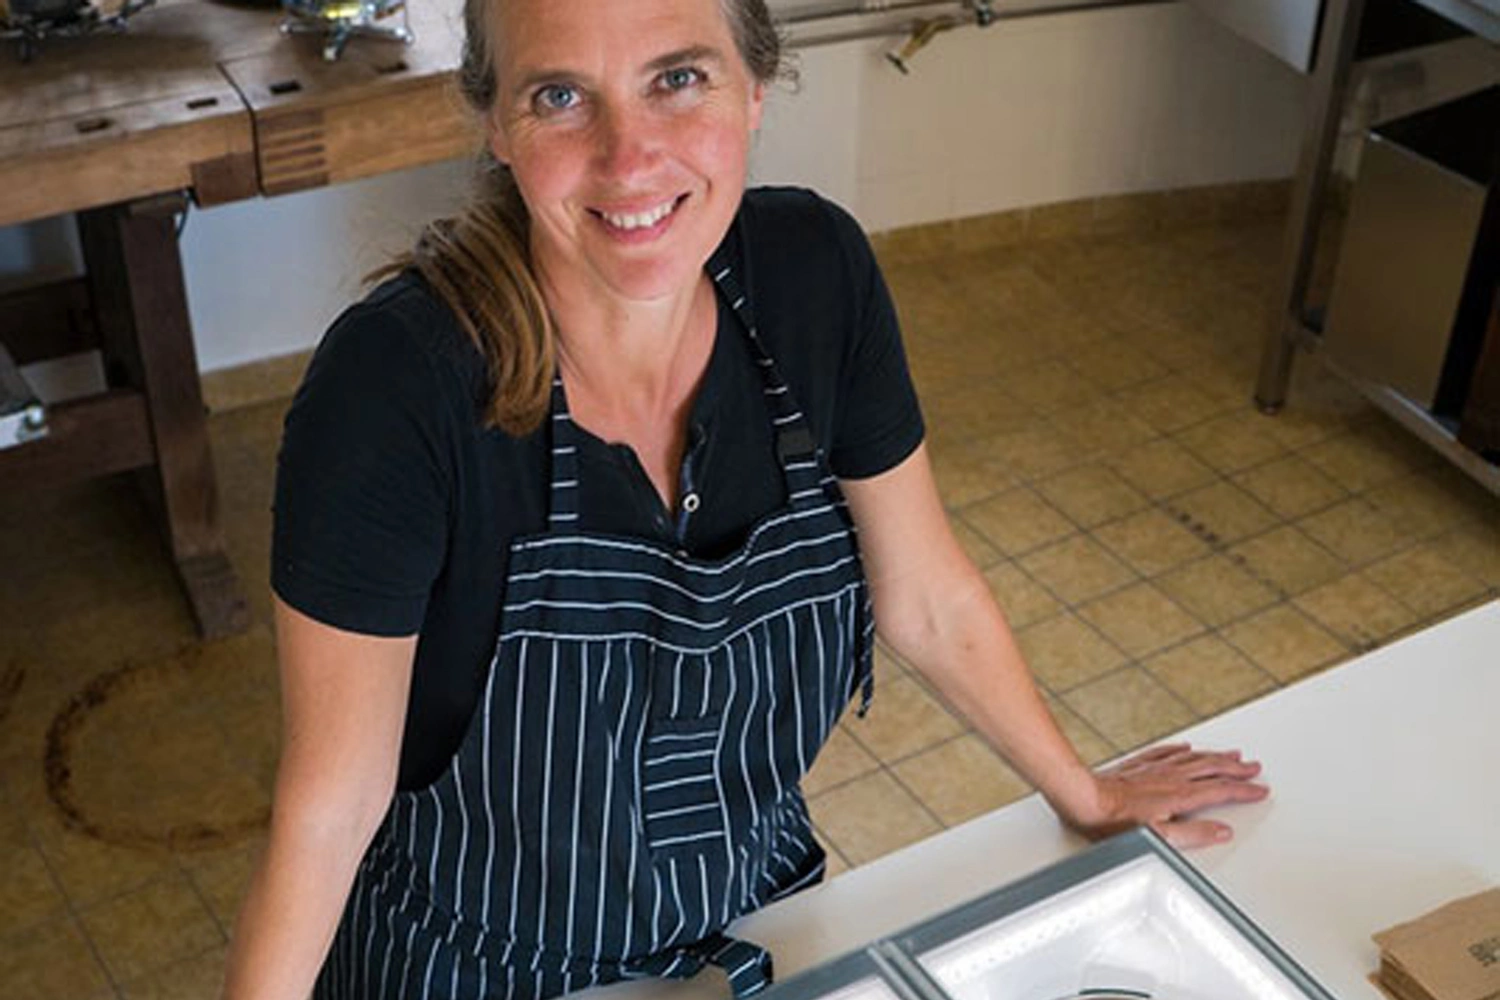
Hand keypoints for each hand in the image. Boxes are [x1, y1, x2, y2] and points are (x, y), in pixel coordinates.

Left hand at [1062, 743, 1269, 849]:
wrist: (1082, 799)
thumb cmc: (1114, 822)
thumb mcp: (1159, 837)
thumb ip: (1193, 835)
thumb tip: (1221, 832)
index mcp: (1179, 795)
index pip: (1221, 791)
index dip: (1243, 791)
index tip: (1260, 789)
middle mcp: (1170, 777)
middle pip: (1212, 769)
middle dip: (1236, 768)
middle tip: (1254, 767)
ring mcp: (1153, 769)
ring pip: (1192, 758)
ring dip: (1215, 756)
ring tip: (1231, 754)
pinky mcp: (1137, 766)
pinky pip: (1165, 752)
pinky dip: (1180, 750)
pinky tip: (1185, 747)